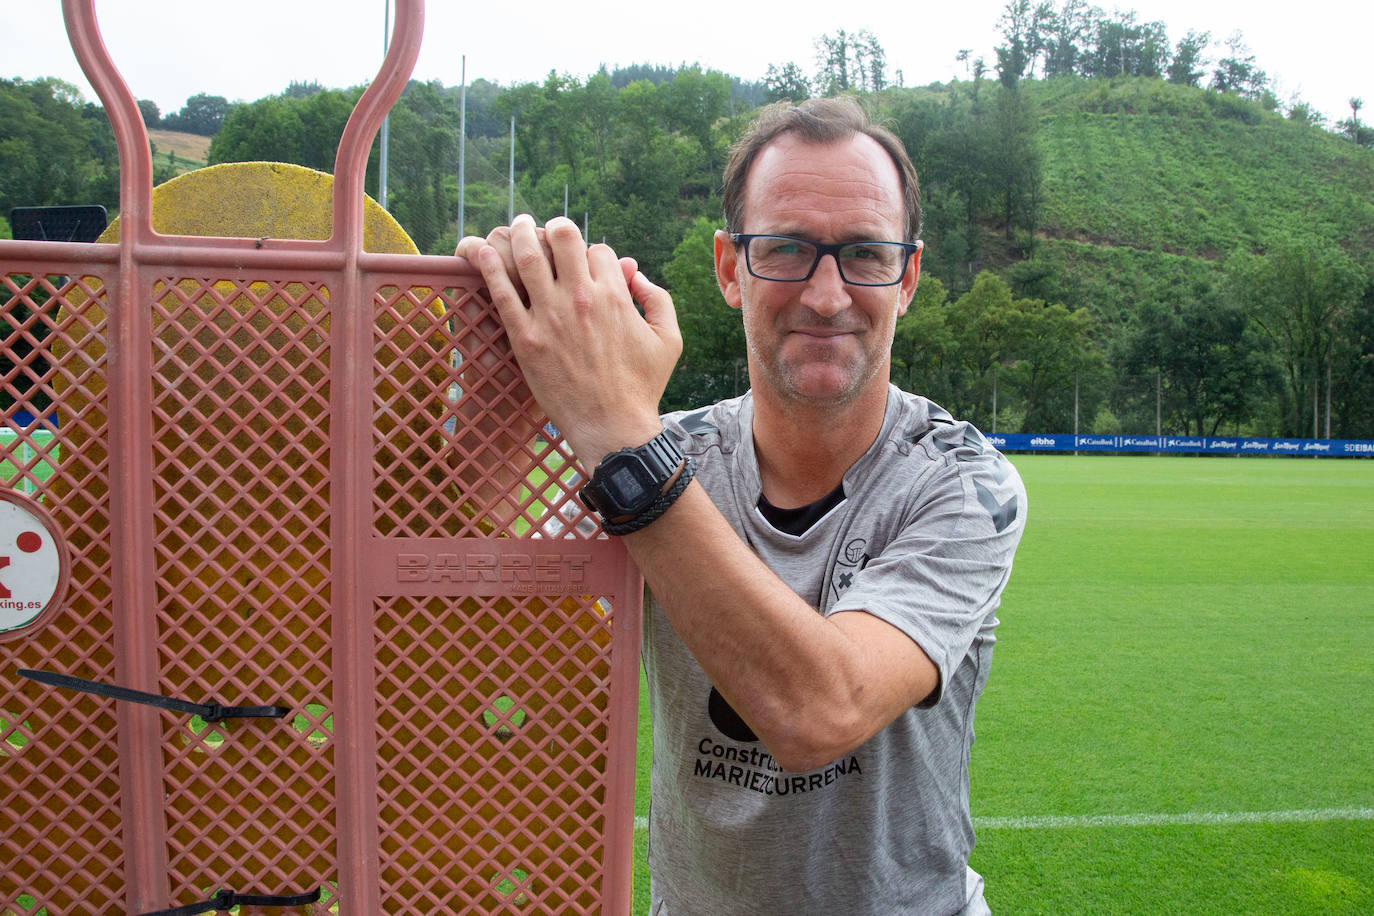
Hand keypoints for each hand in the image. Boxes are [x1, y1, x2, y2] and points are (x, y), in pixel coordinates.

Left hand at [472, 214, 681, 465]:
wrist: (612, 427)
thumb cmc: (643, 386)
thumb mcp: (669, 340)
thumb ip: (659, 299)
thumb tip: (636, 273)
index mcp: (616, 295)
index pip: (598, 250)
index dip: (593, 254)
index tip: (586, 267)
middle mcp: (582, 298)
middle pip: (563, 238)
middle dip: (556, 228)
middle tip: (547, 229)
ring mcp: (550, 316)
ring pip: (528, 256)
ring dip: (521, 233)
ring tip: (518, 226)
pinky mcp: (525, 338)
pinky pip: (502, 292)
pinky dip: (490, 268)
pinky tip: (482, 253)